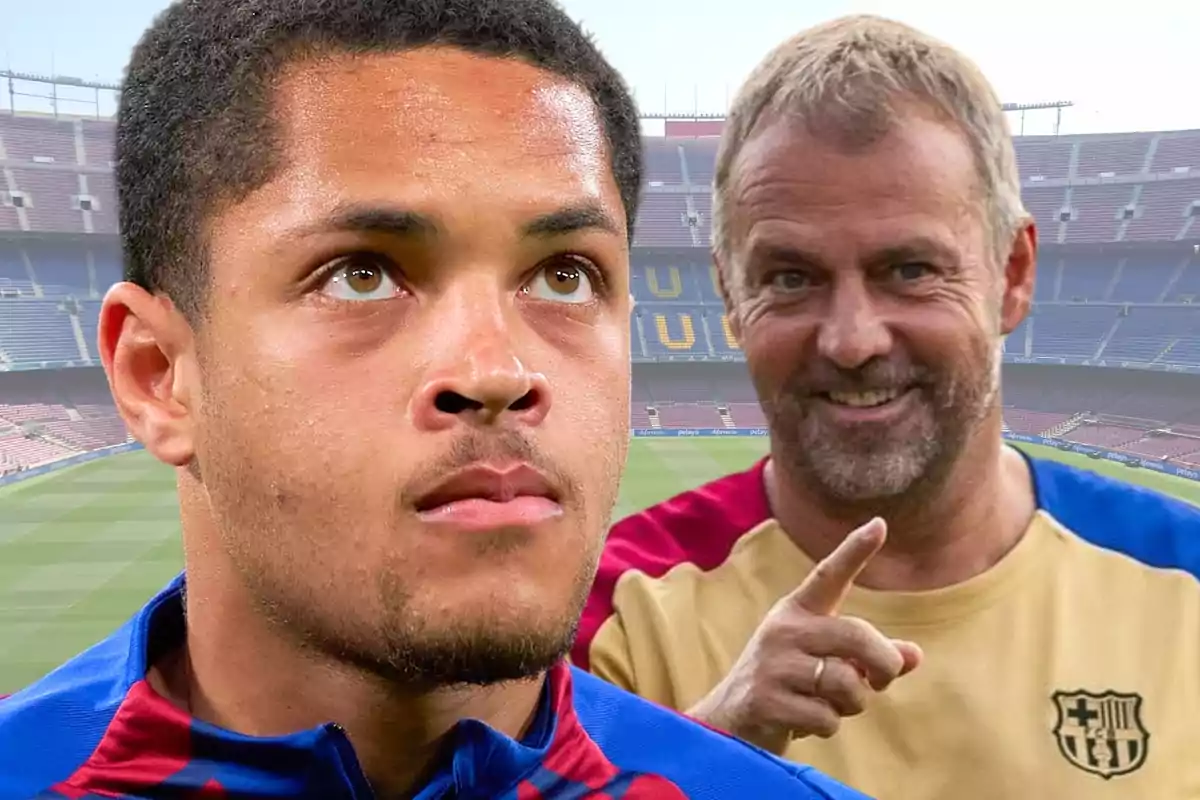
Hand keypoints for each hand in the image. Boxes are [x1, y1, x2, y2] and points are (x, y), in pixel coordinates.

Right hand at [686, 518, 922, 752]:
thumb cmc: (787, 685)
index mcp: (797, 612)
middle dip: (883, 665)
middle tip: (880, 682)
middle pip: (857, 636)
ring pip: (847, 685)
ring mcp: (773, 664)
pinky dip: (826, 726)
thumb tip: (915, 656)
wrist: (727, 721)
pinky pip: (827, 717)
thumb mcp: (824, 662)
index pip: (829, 576)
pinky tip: (801, 721)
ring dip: (850, 706)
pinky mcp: (766, 699)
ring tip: (824, 704)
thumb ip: (867, 657)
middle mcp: (783, 630)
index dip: (855, 551)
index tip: (880, 524)